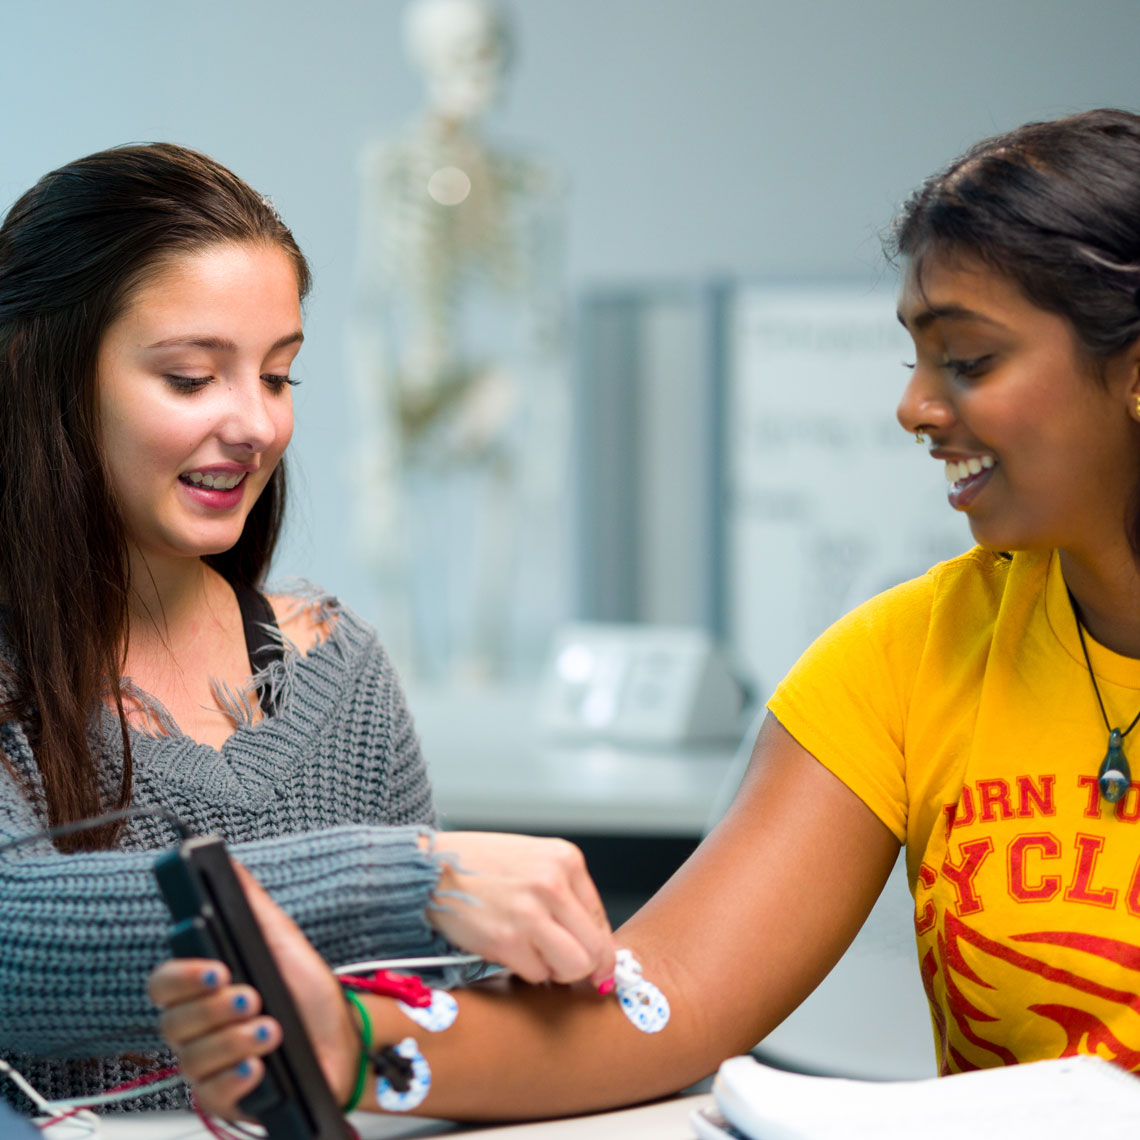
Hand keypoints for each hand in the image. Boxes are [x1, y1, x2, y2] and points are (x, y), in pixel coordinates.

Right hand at [148, 864, 357, 1120]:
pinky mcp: (224, 1098)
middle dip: (215, 1009)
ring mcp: (208, 1064)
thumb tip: (229, 863)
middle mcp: (199, 1027)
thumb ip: (251, 905)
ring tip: (273, 1029)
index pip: (164, 982)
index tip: (218, 967)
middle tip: (253, 997)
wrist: (342, 1039)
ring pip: (191, 1059)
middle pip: (172, 1022)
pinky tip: (261, 1066)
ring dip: (235, 1041)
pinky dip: (238, 1077)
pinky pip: (211, 1096)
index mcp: (204, 987)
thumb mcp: (281, 941)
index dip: (182, 975)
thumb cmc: (306, 992)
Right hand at [425, 831, 615, 986]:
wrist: (431, 868)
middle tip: (565, 967)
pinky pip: (537, 974)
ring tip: (536, 955)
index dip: (599, 947)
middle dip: (584, 966)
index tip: (595, 963)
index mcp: (565, 859)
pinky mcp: (507, 940)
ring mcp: (531, 912)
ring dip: (557, 972)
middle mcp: (553, 883)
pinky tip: (509, 949)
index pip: (601, 918)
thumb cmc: (481, 866)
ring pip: (575, 967)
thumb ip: (567, 897)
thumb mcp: (534, 862)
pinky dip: (526, 970)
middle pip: (595, 948)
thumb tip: (599, 949)